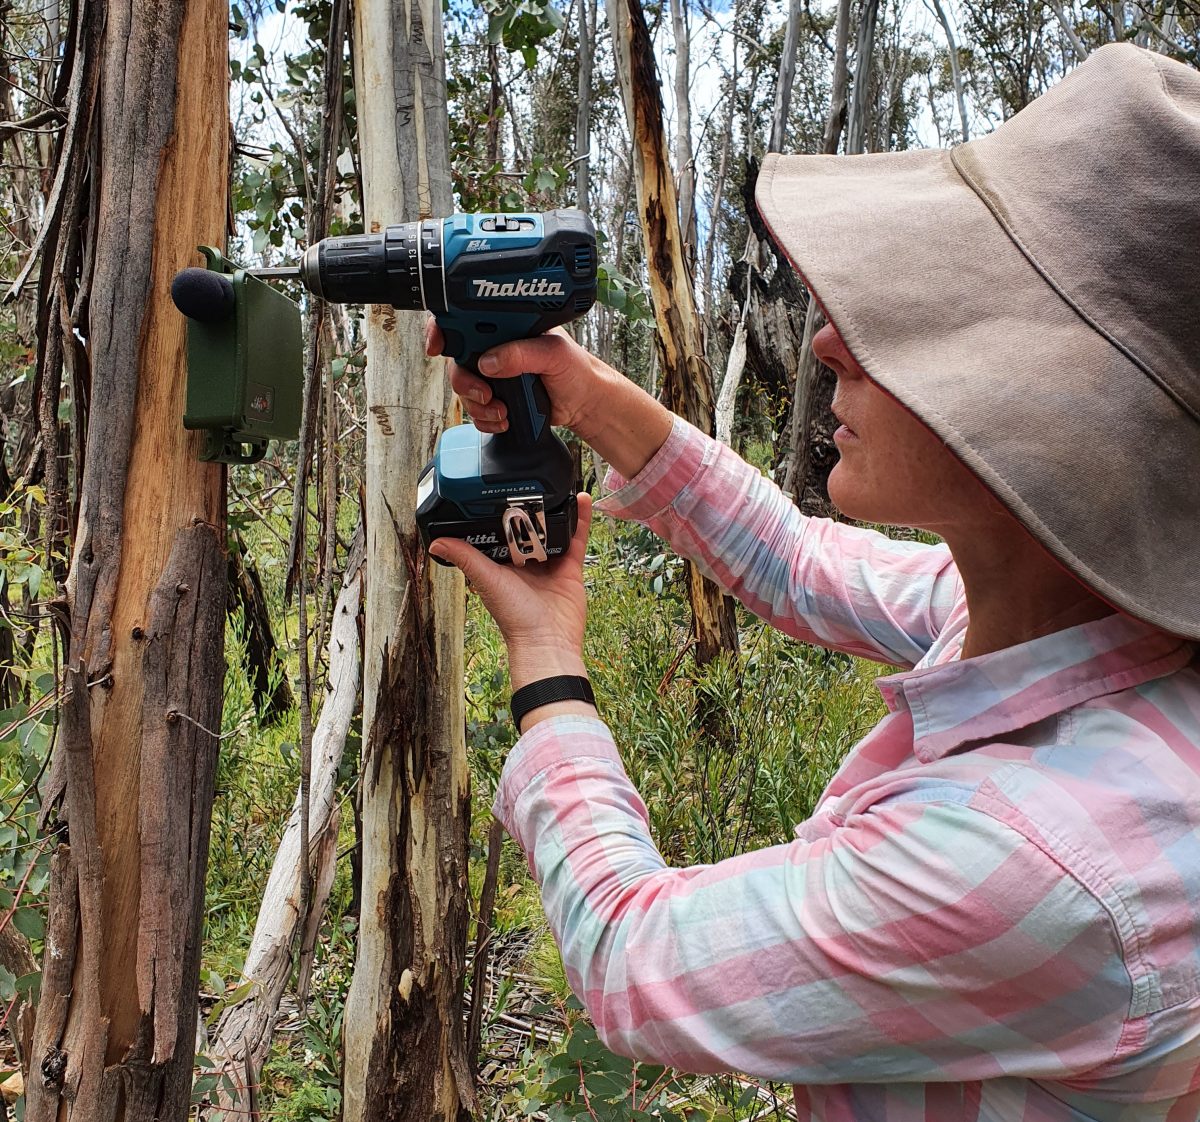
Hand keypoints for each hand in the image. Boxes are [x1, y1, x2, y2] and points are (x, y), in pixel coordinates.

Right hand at [425, 321, 616, 446]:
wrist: (586, 403)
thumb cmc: (576, 369)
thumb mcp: (553, 353)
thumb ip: (522, 353)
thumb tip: (489, 360)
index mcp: (506, 327)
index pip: (465, 320)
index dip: (443, 330)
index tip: (438, 346)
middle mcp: (496, 349)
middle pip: (457, 361)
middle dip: (464, 382)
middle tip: (484, 394)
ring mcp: (494, 375)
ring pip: (464, 390)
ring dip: (477, 405)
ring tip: (502, 412)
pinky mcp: (498, 399)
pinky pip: (476, 411)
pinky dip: (485, 419)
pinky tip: (504, 419)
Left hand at [428, 493, 594, 696]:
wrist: (548, 640)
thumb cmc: (515, 617)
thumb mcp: (487, 580)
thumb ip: (467, 558)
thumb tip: (435, 543)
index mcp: (504, 564)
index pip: (501, 533)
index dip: (501, 514)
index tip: (500, 492)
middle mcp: (526, 562)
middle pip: (529, 528)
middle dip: (531, 508)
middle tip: (531, 483)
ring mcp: (550, 563)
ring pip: (554, 529)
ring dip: (557, 509)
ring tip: (557, 485)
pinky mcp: (571, 567)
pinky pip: (577, 538)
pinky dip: (581, 520)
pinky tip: (581, 500)